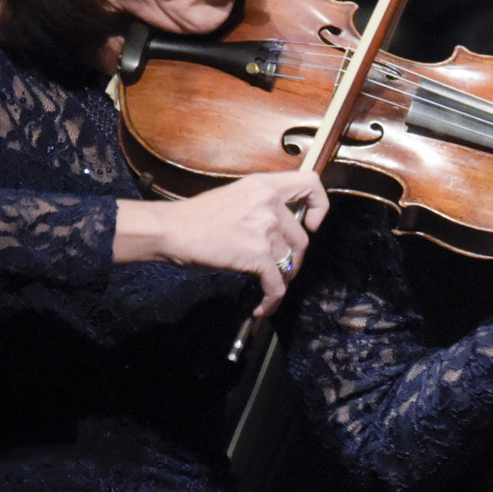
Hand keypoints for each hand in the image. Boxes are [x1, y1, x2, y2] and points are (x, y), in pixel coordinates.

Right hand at [114, 170, 326, 316]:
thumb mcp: (236, 196)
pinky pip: (276, 285)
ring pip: (290, 262)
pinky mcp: (258, 254)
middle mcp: (270, 204)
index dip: (319, 205)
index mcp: (265, 185)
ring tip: (269, 287)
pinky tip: (262, 307)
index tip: (310, 223)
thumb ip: (262, 204)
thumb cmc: (197, 217)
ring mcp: (265, 229)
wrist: (172, 230)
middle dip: (294, 258)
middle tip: (282, 268)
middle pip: (302, 237)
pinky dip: (272, 300)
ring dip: (283, 279)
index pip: (311, 184)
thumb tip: (280, 225)